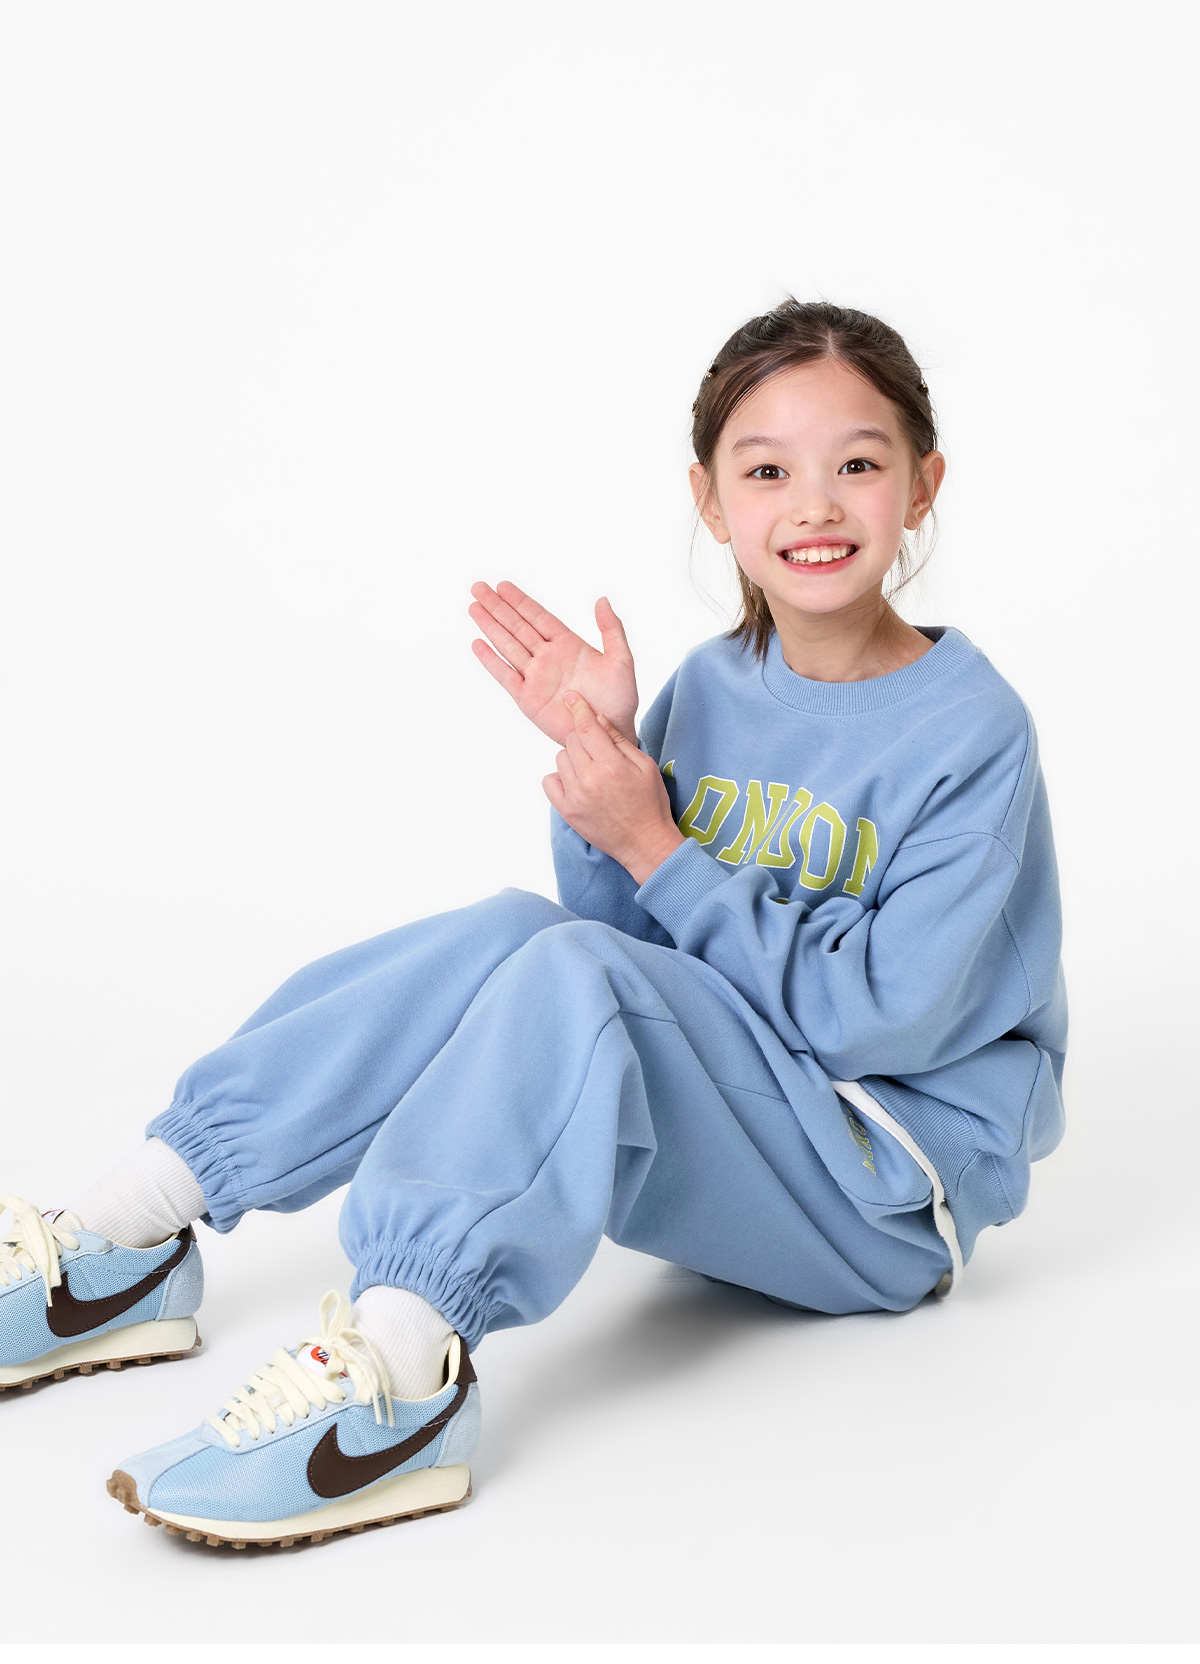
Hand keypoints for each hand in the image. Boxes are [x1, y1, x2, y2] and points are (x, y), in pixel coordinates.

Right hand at [469, 580, 638, 747]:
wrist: (609, 733)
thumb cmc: (620, 700)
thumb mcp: (622, 660)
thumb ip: (611, 629)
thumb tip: (601, 600)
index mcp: (568, 645)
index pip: (538, 617)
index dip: (519, 601)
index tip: (502, 586)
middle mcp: (548, 658)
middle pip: (517, 626)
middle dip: (497, 607)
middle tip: (478, 588)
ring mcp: (536, 677)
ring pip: (508, 646)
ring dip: (490, 627)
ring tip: (473, 608)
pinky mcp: (528, 698)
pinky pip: (505, 676)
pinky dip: (491, 661)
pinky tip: (478, 644)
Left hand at [543, 691, 684, 885]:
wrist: (645, 843)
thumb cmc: (650, 803)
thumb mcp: (645, 766)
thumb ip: (620, 741)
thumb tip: (599, 718)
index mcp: (611, 765)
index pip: (587, 727)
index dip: (579, 709)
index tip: (572, 698)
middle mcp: (589, 779)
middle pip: (572, 741)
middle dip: (583, 739)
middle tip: (599, 752)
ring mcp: (575, 797)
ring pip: (560, 759)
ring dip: (573, 759)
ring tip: (591, 771)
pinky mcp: (567, 812)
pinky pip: (549, 782)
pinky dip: (560, 778)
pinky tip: (576, 783)